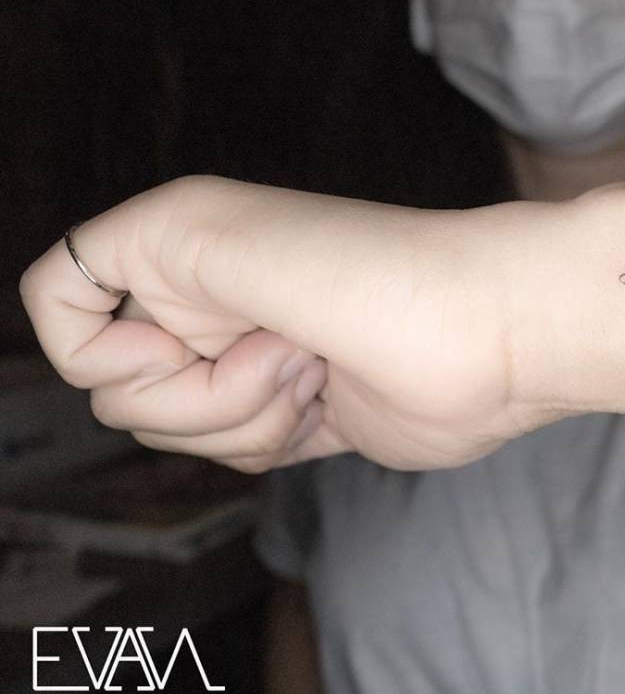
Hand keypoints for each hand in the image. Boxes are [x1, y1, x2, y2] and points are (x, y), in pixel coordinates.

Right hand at [19, 176, 555, 471]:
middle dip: (203, 393)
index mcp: (175, 250)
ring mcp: (251, 360)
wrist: (494, 337)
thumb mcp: (223, 237)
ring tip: (319, 367)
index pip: (60, 306)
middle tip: (285, 346)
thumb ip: (121, 254)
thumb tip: (74, 309)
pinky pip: (236, 457)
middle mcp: (206, 302)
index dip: (101, 353)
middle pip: (124, 394)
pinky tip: (332, 400)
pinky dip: (276, 442)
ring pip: (182, 433)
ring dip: (250, 418)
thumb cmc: (377, 280)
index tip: (173, 348)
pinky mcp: (295, 412)